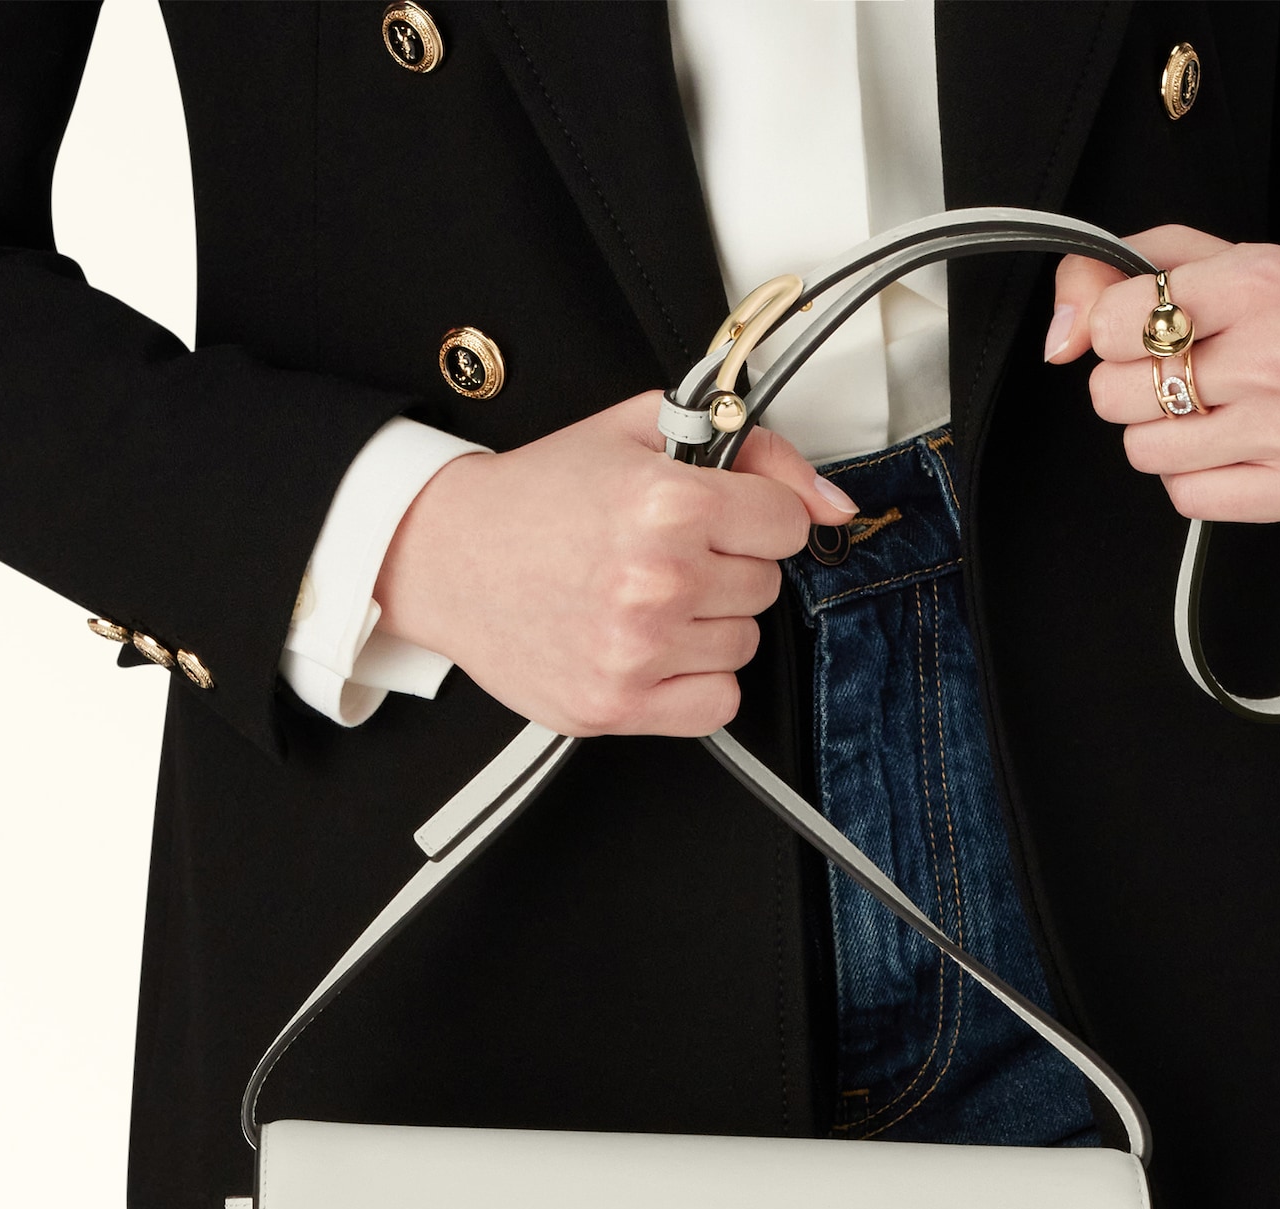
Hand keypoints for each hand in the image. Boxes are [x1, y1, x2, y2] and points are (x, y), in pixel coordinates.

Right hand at [374, 391, 856, 735]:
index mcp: (666, 504)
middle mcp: (655, 581)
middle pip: (765, 587)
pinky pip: (716, 704)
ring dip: (708, 625)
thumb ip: (754, 451)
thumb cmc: (538, 498)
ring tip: (645, 597)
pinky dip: (694, 681)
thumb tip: (832, 504)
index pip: (788, 525)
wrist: (446, 555)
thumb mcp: (644, 433)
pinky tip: (651, 647)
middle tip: (662, 553)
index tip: (720, 517)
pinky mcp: (616, 704)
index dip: (756, 516)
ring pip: (743, 645)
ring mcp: (635, 651)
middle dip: (725, 568)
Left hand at [1045, 226, 1279, 521]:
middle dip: (1128, 385)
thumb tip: (1058, 340)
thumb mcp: (1204, 264)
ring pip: (1144, 452)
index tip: (1146, 328)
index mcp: (1259, 284)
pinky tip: (1230, 445)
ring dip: (1158, 434)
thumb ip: (1111, 274)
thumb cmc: (1277, 315)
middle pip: (1115, 395)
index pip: (1114, 323)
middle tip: (1179, 372)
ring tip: (1210, 408)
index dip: (1112, 329)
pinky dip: (1192, 475)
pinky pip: (1185, 496)